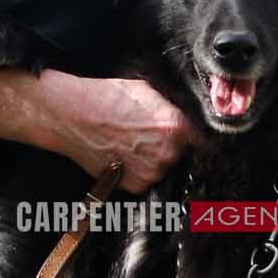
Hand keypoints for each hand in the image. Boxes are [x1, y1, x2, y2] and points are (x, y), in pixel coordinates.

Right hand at [39, 70, 203, 192]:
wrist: (73, 115)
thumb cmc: (107, 98)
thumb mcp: (149, 91)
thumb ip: (173, 108)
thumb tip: (188, 116)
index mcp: (177, 128)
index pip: (204, 142)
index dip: (198, 141)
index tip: (195, 141)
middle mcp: (168, 154)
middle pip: (180, 157)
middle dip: (170, 148)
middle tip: (147, 136)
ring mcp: (150, 173)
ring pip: (161, 170)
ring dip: (152, 161)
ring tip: (130, 144)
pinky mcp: (132, 185)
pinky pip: (143, 180)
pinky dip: (135, 172)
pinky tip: (121, 155)